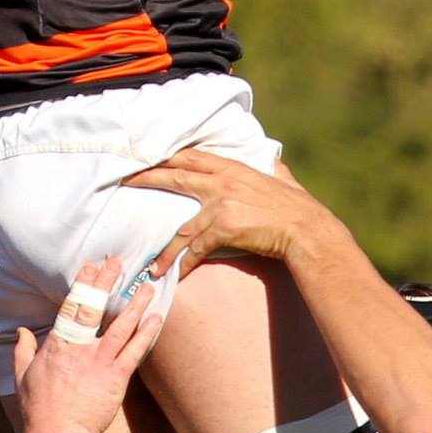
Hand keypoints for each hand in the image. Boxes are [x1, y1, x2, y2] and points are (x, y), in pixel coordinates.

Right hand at [12, 258, 162, 432]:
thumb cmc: (39, 409)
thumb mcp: (22, 376)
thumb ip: (23, 350)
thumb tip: (22, 331)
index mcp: (57, 345)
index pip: (71, 305)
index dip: (83, 284)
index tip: (92, 266)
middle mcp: (80, 349)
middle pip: (97, 309)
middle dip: (108, 283)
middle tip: (118, 263)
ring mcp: (100, 363)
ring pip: (121, 327)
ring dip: (135, 304)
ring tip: (147, 286)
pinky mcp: (116, 380)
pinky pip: (134, 352)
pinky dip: (146, 334)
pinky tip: (156, 319)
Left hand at [125, 150, 326, 277]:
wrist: (306, 229)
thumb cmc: (298, 208)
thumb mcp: (284, 181)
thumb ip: (275, 170)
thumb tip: (275, 162)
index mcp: (233, 169)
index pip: (192, 157)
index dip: (168, 156)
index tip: (149, 157)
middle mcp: (222, 183)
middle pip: (176, 177)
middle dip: (148, 178)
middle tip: (125, 182)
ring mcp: (221, 205)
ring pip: (183, 228)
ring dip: (167, 250)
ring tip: (154, 265)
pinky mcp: (223, 228)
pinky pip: (196, 249)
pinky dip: (185, 264)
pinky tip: (177, 276)